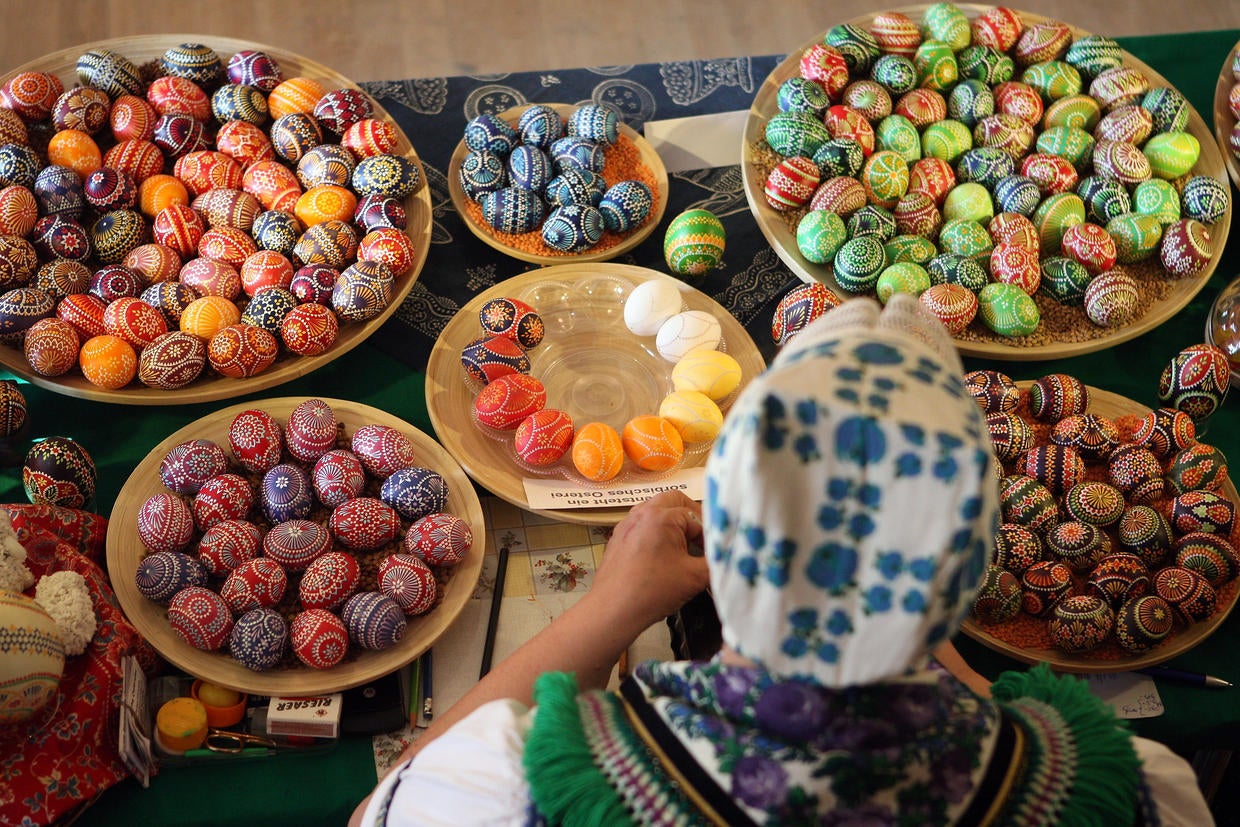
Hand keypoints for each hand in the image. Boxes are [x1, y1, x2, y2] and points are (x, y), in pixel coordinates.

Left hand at [585, 490, 709, 633]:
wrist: (613, 610)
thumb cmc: (652, 591)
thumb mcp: (695, 577)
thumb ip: (716, 562)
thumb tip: (728, 556)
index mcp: (661, 516)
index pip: (697, 517)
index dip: (710, 536)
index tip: (714, 553)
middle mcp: (641, 513)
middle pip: (675, 501)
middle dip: (692, 517)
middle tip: (702, 540)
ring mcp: (627, 524)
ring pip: (656, 510)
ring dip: (673, 522)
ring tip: (683, 546)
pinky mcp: (618, 538)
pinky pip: (642, 525)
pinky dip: (656, 532)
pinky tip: (662, 554)